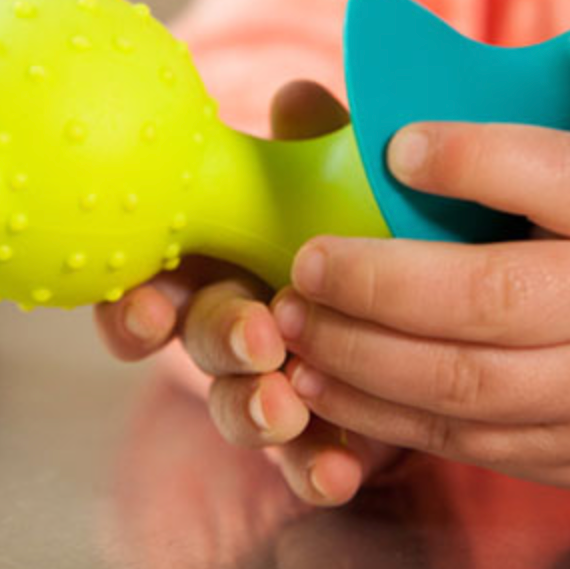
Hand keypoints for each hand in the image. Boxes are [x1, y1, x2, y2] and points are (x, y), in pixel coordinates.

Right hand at [94, 80, 399, 504]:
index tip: (144, 304)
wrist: (438, 277)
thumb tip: (295, 96)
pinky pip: (305, 461)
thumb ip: (318, 145)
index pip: (150, 283)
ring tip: (287, 408)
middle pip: (199, 343)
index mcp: (221, 257)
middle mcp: (234, 323)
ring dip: (255, 410)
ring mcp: (273, 382)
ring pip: (240, 408)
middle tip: (257, 338)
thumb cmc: (364, 216)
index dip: (131, 302)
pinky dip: (314, 468)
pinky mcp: (324, 431)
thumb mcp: (347, 173)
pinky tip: (339, 472)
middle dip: (219, 342)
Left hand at [271, 122, 569, 495]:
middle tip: (307, 264)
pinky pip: (459, 439)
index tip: (399, 147)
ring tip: (293, 324)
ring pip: (464, 382)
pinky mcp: (565, 452)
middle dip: (381, 284)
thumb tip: (310, 101)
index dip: (479, 159)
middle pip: (493, 298)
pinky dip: (376, 414)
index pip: (567, 176)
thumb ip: (470, 140)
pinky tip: (318, 383)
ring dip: (361, 356)